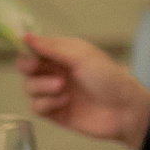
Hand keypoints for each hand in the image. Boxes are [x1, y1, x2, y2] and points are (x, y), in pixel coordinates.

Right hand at [14, 32, 149, 149]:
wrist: (124, 110)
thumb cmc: (107, 77)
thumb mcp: (81, 56)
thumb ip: (52, 47)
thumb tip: (25, 36)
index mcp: (63, 54)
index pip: (35, 49)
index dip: (28, 51)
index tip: (30, 53)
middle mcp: (56, 72)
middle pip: (26, 68)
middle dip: (29, 68)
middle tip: (37, 68)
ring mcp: (54, 93)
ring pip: (29, 88)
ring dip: (42, 86)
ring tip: (63, 87)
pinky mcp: (54, 113)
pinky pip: (36, 107)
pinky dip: (48, 103)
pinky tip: (65, 102)